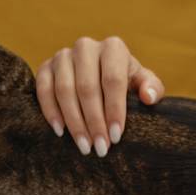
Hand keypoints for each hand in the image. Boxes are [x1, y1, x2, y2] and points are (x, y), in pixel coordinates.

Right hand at [36, 36, 163, 156]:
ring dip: (74, 122)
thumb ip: (152, 88)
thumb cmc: (127, 82)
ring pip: (64, 90)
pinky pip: (43, 89)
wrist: (101, 74)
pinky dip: (51, 112)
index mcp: (113, 48)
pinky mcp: (45, 67)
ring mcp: (62, 56)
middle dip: (94, 121)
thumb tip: (148, 97)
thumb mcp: (143, 83)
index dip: (114, 109)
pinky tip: (61, 132)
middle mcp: (86, 46)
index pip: (112, 80)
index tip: (116, 136)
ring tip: (85, 146)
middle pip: (87, 87)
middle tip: (101, 147)